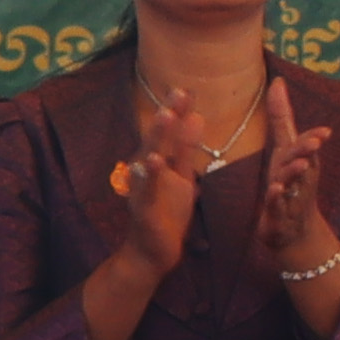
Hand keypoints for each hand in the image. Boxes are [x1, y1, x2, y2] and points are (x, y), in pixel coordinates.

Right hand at [108, 85, 205, 273]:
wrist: (152, 252)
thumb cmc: (167, 213)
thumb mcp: (182, 178)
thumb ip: (186, 150)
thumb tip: (197, 117)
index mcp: (160, 162)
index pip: (171, 133)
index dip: (179, 111)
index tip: (188, 88)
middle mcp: (147, 170)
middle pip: (159, 138)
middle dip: (169, 115)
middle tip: (180, 91)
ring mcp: (143, 188)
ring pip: (150, 158)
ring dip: (157, 137)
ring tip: (165, 115)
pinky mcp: (143, 209)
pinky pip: (144, 190)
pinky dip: (146, 175)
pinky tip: (149, 161)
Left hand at [254, 80, 339, 272]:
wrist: (292, 229)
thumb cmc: (289, 183)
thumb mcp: (285, 148)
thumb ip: (282, 117)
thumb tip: (279, 81)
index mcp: (298, 159)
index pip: (306, 145)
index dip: (314, 138)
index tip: (325, 131)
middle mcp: (298, 176)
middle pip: (303, 160)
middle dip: (308, 151)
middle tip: (317, 141)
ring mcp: (290, 195)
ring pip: (293, 183)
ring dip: (295, 173)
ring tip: (298, 165)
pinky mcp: (278, 215)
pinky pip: (277, 206)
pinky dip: (276, 198)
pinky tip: (275, 189)